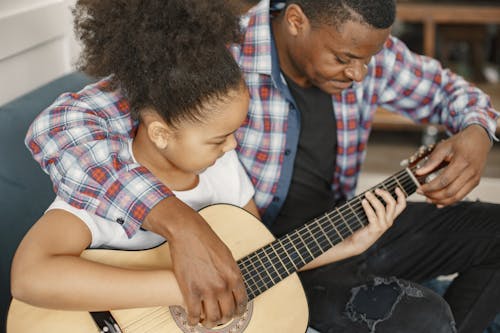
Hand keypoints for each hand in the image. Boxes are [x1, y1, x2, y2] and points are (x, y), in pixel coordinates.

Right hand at [143, 197, 246, 327]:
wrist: (188, 233)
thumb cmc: (206, 241)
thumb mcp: (227, 257)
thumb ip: (231, 273)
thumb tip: (232, 288)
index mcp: (234, 276)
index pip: (242, 302)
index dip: (238, 311)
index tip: (233, 313)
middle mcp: (223, 285)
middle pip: (228, 313)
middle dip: (224, 319)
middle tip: (218, 318)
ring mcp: (207, 290)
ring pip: (213, 318)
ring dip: (210, 323)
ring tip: (206, 322)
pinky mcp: (190, 291)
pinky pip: (194, 315)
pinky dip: (193, 321)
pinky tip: (192, 321)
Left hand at [345, 188, 405, 254]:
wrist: (357, 243)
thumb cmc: (364, 227)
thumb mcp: (373, 216)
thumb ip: (375, 207)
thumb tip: (372, 192)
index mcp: (390, 217)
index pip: (401, 206)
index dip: (401, 196)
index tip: (396, 187)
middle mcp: (389, 221)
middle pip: (392, 204)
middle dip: (385, 194)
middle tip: (376, 189)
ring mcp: (382, 226)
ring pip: (381, 208)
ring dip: (374, 199)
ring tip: (366, 194)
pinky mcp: (375, 229)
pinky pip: (372, 215)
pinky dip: (367, 207)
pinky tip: (363, 202)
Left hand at [415, 125, 490, 206]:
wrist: (479, 139)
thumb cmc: (461, 142)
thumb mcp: (444, 147)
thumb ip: (432, 160)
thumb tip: (419, 172)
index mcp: (462, 162)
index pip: (444, 180)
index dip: (430, 187)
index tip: (418, 188)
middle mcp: (470, 172)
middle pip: (450, 191)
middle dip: (433, 195)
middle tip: (421, 193)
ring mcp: (474, 179)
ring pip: (456, 197)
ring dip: (440, 201)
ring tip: (428, 199)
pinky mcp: (475, 182)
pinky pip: (462, 196)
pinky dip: (449, 201)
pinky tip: (439, 202)